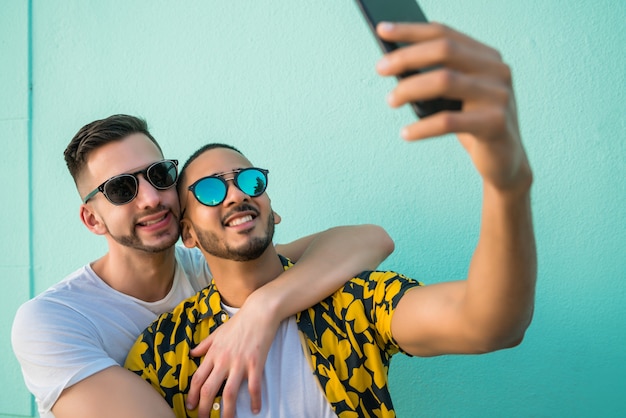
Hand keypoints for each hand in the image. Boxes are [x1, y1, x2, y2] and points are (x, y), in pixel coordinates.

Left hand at [186, 299, 278, 417]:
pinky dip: (254, 400)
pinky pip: (253, 386)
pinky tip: (255, 409)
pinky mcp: (255, 363)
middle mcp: (224, 360)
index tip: (191, 406)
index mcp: (213, 353)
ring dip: (227, 411)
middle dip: (204, 408)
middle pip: (209, 389)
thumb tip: (193, 353)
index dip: (192, 394)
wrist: (259, 312)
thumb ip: (204, 344)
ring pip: (229, 393)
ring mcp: (240, 363)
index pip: (198, 378)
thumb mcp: (217, 332)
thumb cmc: (239, 321)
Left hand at [376, 22, 530, 191]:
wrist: (505, 161)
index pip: (445, 34)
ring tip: (391, 101)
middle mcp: (497, 71)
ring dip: (410, 89)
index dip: (411, 30)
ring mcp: (499, 96)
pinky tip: (406, 133)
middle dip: (407, 57)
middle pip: (445, 50)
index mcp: (487, 57)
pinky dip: (422, 127)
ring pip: (445, 81)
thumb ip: (439, 76)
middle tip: (380, 69)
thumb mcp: (458, 96)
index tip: (382, 31)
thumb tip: (395, 65)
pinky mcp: (496, 124)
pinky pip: (448, 122)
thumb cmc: (474, 125)